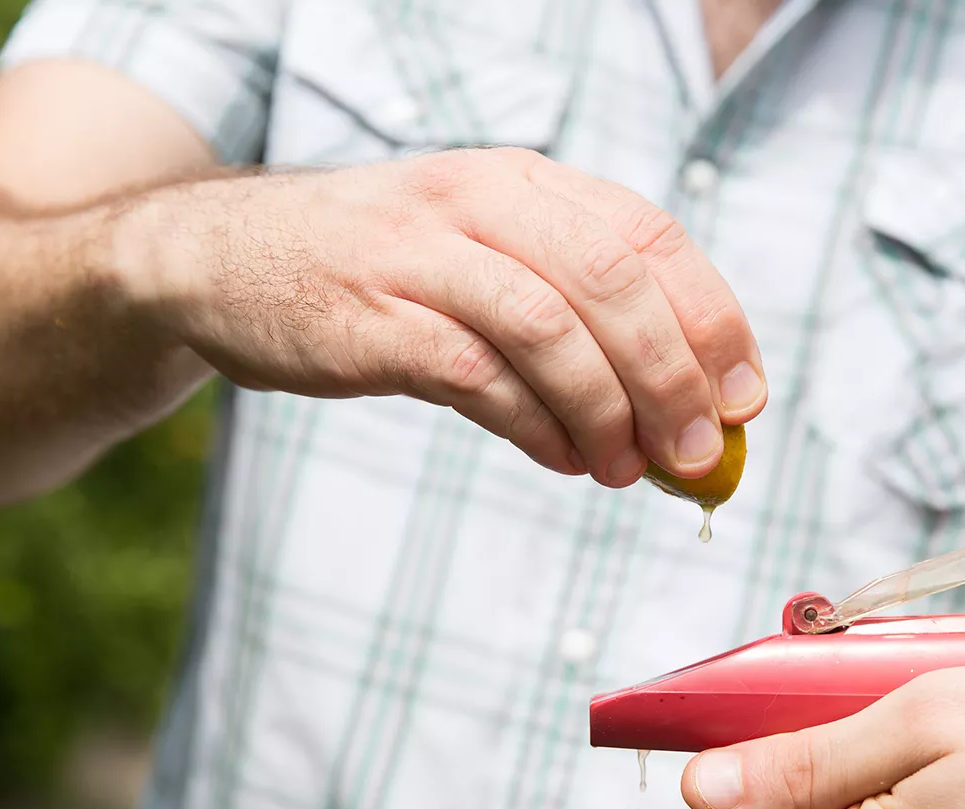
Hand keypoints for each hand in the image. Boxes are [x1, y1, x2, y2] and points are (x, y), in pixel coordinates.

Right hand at [113, 147, 766, 485]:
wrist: (218, 259)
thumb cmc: (378, 272)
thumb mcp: (480, 255)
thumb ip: (572, 312)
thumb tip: (683, 410)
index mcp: (523, 181)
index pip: (651, 237)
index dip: (714, 320)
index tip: (746, 396)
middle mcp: (480, 202)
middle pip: (615, 282)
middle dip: (675, 377)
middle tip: (702, 455)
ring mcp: (422, 256)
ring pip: (553, 327)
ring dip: (610, 411)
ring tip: (629, 470)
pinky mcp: (372, 319)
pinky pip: (479, 374)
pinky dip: (536, 426)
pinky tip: (564, 459)